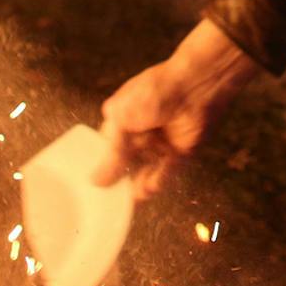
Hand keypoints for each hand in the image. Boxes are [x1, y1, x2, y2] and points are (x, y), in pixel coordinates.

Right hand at [93, 18, 261, 199]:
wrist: (195, 86)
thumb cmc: (153, 92)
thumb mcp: (122, 119)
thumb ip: (112, 153)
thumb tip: (96, 180)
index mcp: (122, 119)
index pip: (107, 148)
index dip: (100, 165)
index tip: (91, 186)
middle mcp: (140, 133)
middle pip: (125, 162)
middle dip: (118, 179)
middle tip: (109, 198)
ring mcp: (160, 143)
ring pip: (144, 170)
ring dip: (136, 185)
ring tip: (128, 199)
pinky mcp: (180, 152)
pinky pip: (165, 173)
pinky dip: (156, 182)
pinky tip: (146, 190)